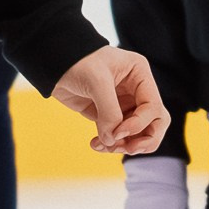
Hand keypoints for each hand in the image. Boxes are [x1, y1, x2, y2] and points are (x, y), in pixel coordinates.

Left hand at [52, 45, 169, 154]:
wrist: (52, 63)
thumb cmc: (77, 60)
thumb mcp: (97, 81)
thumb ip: (109, 111)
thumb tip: (113, 139)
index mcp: (140, 74)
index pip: (153, 107)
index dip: (140, 124)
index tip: (119, 132)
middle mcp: (136, 90)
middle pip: (155, 123)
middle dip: (143, 140)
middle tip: (127, 148)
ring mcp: (123, 104)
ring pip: (137, 134)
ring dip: (124, 145)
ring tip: (105, 146)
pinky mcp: (108, 115)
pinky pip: (117, 136)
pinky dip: (110, 144)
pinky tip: (95, 144)